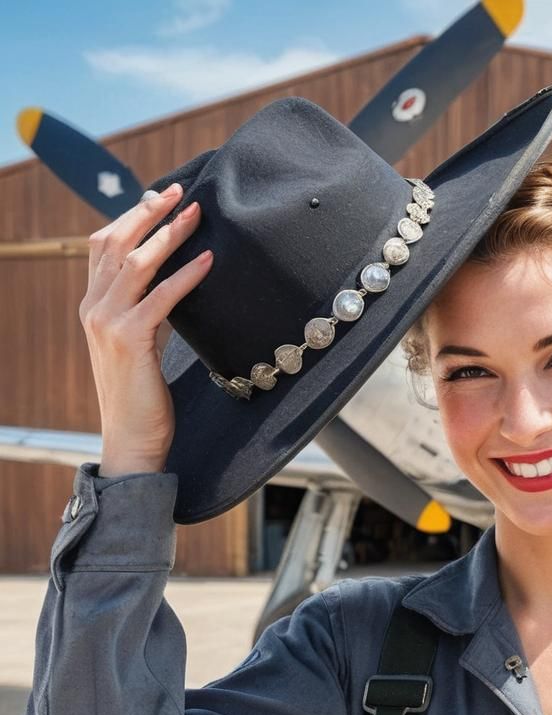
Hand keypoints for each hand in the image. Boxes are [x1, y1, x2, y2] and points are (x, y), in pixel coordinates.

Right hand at [79, 182, 212, 475]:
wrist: (132, 438)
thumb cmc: (143, 396)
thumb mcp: (141, 345)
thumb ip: (148, 313)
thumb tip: (175, 285)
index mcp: (93, 305)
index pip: (104, 246)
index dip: (131, 216)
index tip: (160, 197)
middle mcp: (93, 307)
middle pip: (116, 242)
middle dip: (149, 212)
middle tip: (180, 190)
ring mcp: (107, 322)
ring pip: (136, 262)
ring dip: (169, 234)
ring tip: (197, 215)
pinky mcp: (130, 339)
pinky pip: (161, 297)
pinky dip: (186, 275)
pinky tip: (208, 261)